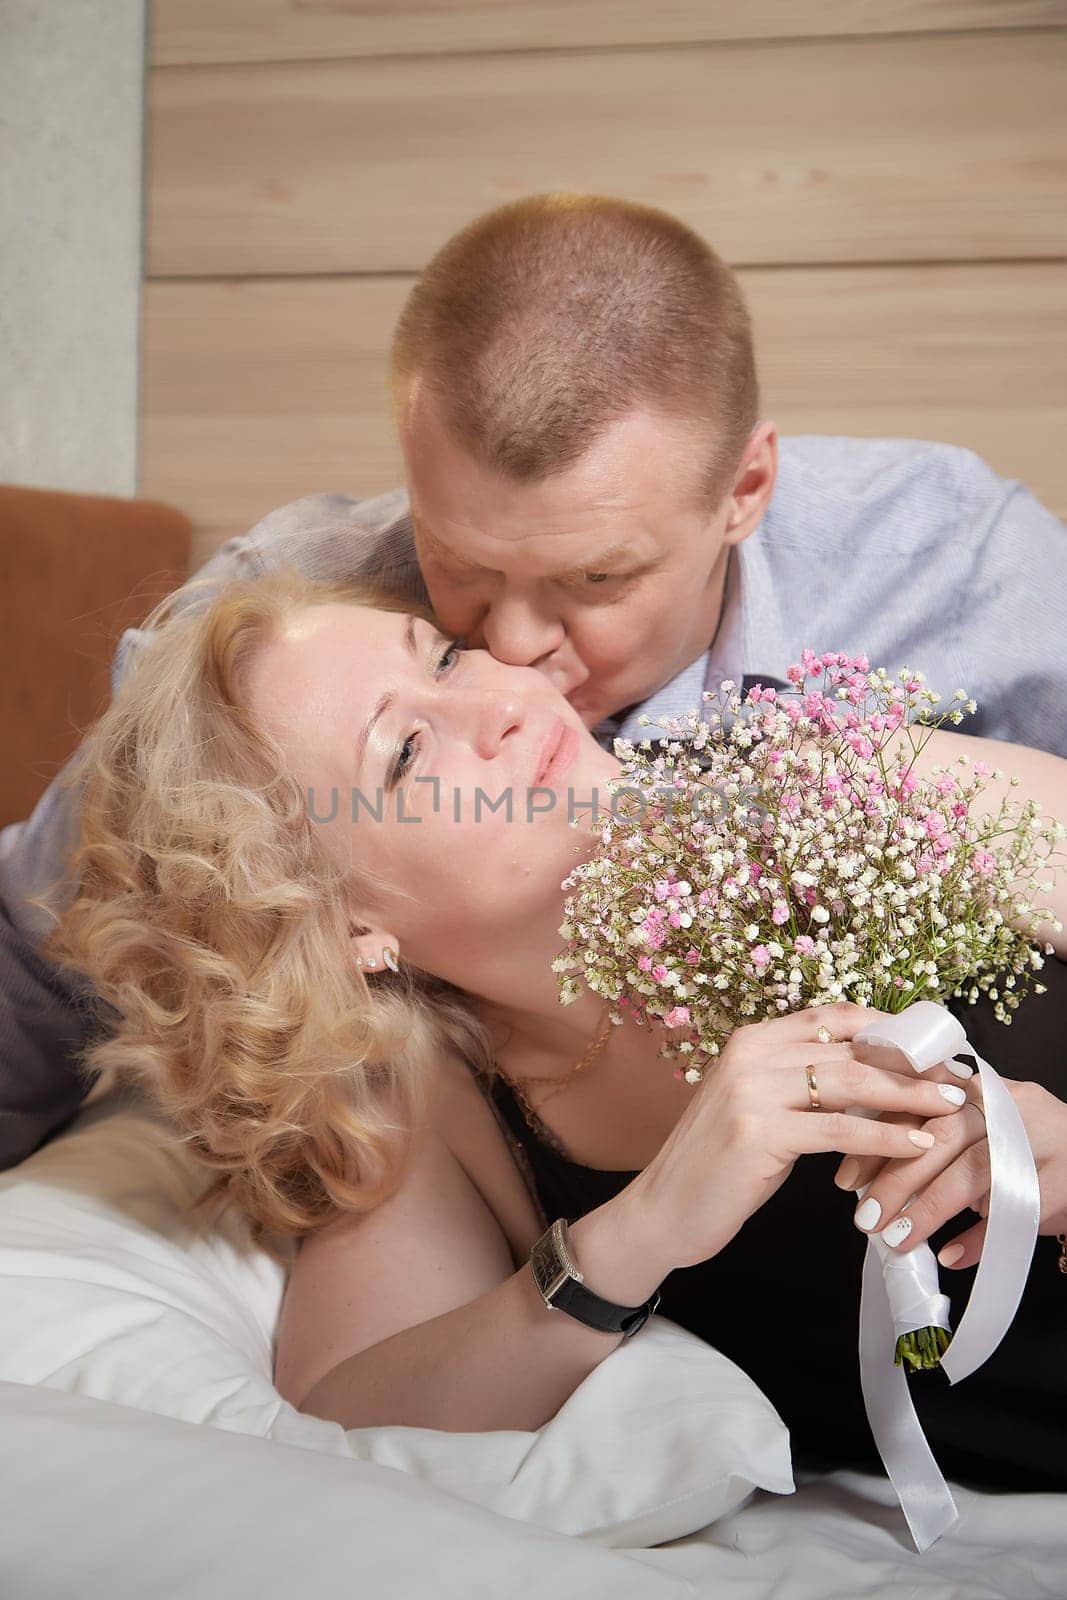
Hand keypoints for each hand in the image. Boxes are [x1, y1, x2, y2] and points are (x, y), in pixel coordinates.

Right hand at [633, 1001, 971, 1271]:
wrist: (663, 1211)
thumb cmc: (717, 1165)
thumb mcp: (758, 1108)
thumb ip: (800, 1084)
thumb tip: (870, 1075)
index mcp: (750, 1040)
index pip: (833, 1017)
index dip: (888, 1028)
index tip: (932, 1046)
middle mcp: (749, 1054)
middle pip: (850, 1048)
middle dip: (912, 1064)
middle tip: (957, 1079)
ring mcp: (751, 1090)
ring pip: (850, 1082)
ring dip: (910, 1095)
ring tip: (951, 1107)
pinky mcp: (759, 1132)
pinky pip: (839, 1129)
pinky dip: (885, 1135)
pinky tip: (916, 1144)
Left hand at [836, 1077, 1066, 1266]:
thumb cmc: (1019, 1139)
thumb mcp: (977, 1122)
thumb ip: (929, 1129)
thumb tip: (861, 1166)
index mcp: (978, 1086)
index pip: (918, 1104)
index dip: (879, 1140)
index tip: (846, 1178)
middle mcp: (1006, 1108)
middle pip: (942, 1138)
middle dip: (897, 1179)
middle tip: (864, 1217)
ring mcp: (1036, 1145)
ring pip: (973, 1174)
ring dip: (928, 1210)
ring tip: (895, 1239)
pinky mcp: (1057, 1186)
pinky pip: (1009, 1214)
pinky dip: (977, 1239)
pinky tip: (948, 1255)